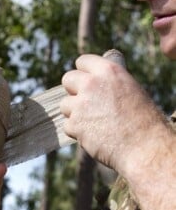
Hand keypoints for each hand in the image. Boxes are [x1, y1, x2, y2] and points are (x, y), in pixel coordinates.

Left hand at [60, 53, 166, 172]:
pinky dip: (77, 132)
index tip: (86, 81)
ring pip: (65, 104)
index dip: (84, 73)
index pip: (82, 61)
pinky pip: (68, 125)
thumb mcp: (130, 90)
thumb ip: (109, 82)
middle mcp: (92, 84)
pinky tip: (95, 136)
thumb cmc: (143, 121)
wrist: (146, 148)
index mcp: (109, 71)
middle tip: (87, 103)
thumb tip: (94, 78)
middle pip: (67, 79)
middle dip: (74, 91)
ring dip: (75, 114)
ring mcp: (81, 104)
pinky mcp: (75, 123)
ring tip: (96, 123)